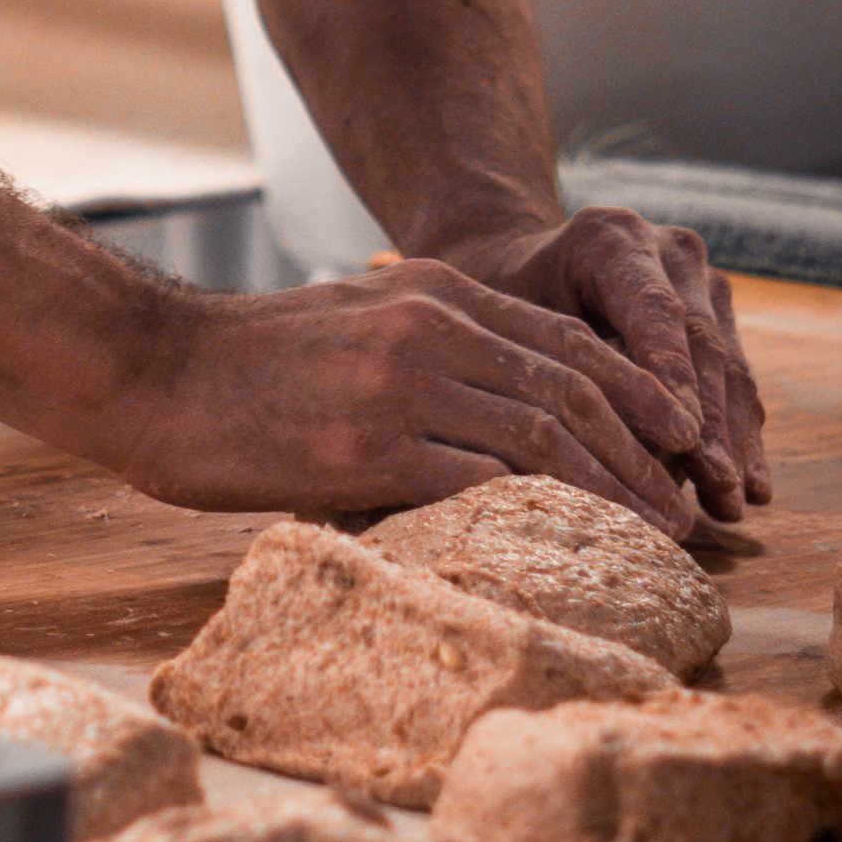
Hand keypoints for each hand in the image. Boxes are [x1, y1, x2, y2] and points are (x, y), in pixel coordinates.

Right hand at [104, 260, 709, 532]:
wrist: (154, 372)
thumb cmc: (247, 361)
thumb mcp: (356, 316)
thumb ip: (429, 343)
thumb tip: (495, 402)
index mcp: (433, 293)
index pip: (565, 341)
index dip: (638, 390)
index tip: (682, 435)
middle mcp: (430, 329)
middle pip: (573, 390)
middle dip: (644, 450)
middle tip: (687, 502)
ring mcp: (402, 387)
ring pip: (543, 438)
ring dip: (613, 490)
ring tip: (655, 532)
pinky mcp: (369, 449)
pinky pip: (479, 483)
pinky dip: (540, 516)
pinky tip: (570, 548)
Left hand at [433, 207, 770, 522]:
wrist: (519, 267)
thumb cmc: (502, 306)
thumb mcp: (512, 330)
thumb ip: (557, 375)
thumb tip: (596, 458)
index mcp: (612, 238)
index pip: (653, 311)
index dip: (672, 376)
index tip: (686, 439)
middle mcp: (667, 249)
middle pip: (700, 343)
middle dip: (712, 425)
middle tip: (718, 489)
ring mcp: (699, 279)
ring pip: (728, 365)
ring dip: (735, 440)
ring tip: (733, 505)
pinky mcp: (717, 313)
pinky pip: (735, 377)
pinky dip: (740, 435)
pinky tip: (749, 489)